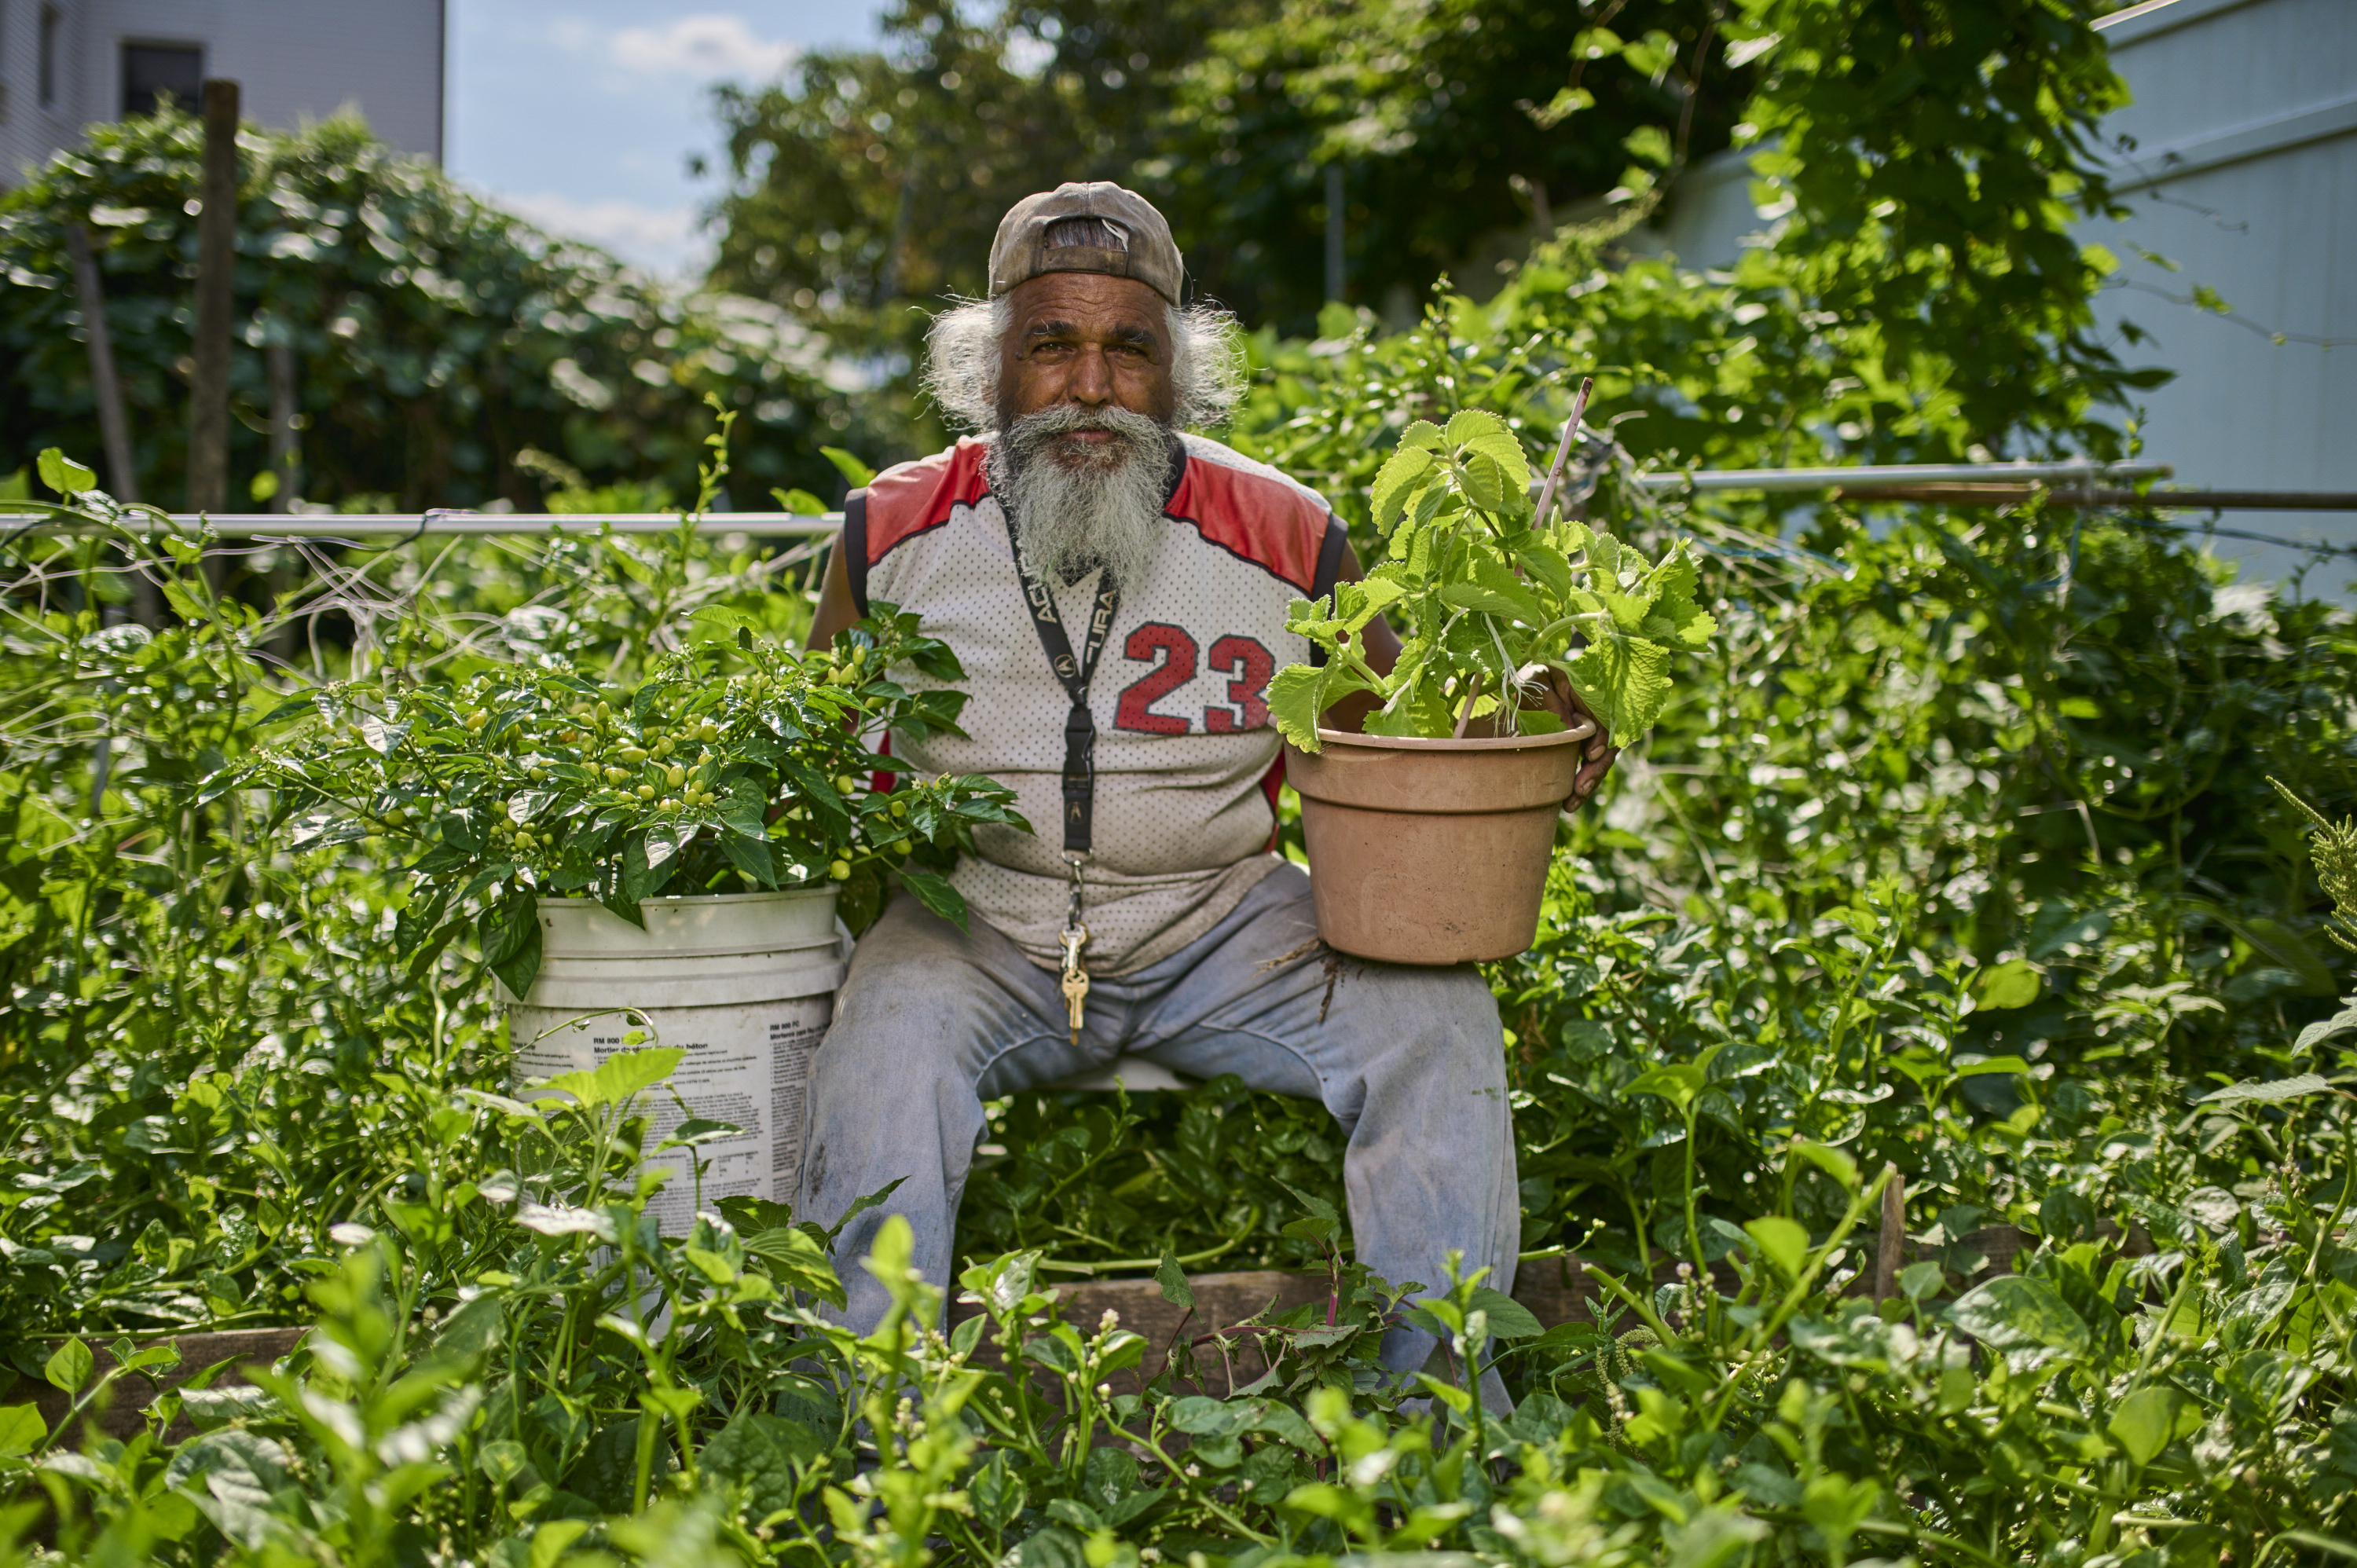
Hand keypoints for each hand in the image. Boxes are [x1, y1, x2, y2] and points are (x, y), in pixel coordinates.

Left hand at [1535, 668, 1617, 811]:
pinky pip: (1588, 768)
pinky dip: (1581, 785)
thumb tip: (1569, 729)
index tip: (1590, 756)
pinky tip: (1569, 802)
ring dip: (1588, 783)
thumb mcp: (1537, 681)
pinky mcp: (1583, 748)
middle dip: (1596, 770)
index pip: (1606, 719)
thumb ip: (1551, 702)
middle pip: (1608, 746)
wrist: (1525, 683)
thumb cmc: (1532, 677)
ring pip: (1599, 762)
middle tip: (1580, 789)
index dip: (1602, 739)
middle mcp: (1597, 717)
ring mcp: (1592, 734)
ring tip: (1572, 803)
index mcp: (1591, 695)